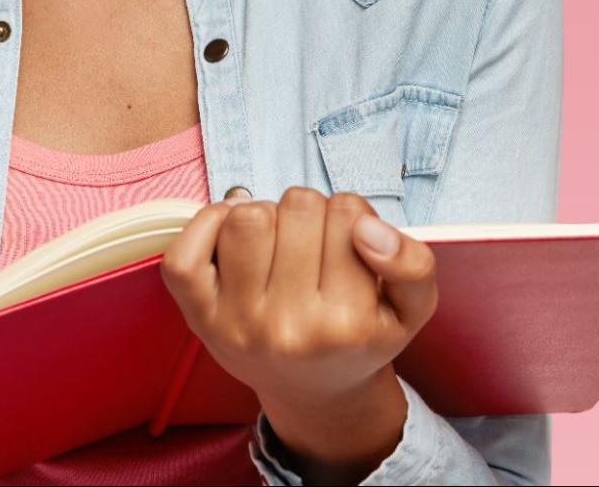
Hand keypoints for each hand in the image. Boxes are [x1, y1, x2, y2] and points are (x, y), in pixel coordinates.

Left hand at [158, 187, 438, 479]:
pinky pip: (185, 252)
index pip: (349, 213)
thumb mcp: (411, 311)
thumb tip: (368, 229)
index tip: (353, 244)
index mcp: (346, 325)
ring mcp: (237, 323)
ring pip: (249, 217)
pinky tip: (233, 231)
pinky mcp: (199, 318)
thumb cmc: (360, 340)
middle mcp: (288, 328)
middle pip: (298, 205)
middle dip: (312, 213)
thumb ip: (414, 265)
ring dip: (268, 215)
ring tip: (281, 242)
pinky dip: (207, 224)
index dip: (354, 216)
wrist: (315, 392)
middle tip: (317, 246)